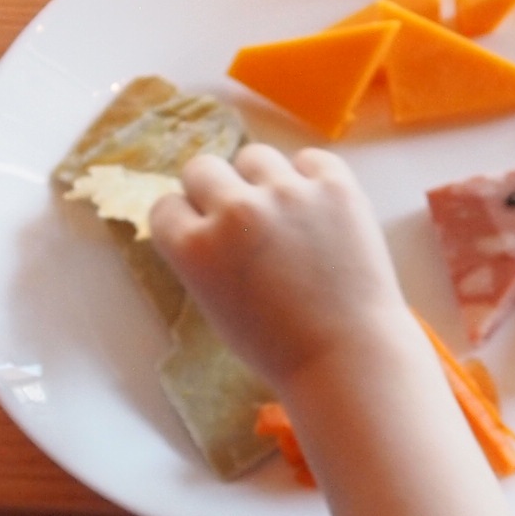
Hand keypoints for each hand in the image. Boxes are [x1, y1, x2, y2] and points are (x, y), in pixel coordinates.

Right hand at [149, 144, 417, 394]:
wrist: (348, 358)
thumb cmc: (278, 347)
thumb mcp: (216, 304)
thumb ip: (204, 256)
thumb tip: (208, 217)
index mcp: (196, 248)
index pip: (166, 206)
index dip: (185, 222)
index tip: (203, 234)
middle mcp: (236, 211)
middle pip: (203, 168)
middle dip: (214, 192)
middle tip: (239, 220)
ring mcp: (288, 193)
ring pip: (255, 157)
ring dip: (261, 181)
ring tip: (284, 213)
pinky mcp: (335, 186)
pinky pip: (310, 160)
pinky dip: (310, 180)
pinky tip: (318, 209)